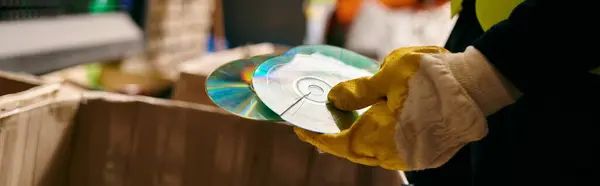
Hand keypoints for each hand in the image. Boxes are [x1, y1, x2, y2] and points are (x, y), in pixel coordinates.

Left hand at [294, 46, 508, 169]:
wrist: (478, 86)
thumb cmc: (434, 76)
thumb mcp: (390, 74)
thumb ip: (359, 90)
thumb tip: (335, 99)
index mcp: (382, 135)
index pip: (339, 143)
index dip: (318, 138)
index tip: (302, 130)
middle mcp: (395, 153)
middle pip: (356, 152)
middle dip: (337, 141)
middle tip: (321, 128)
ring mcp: (414, 158)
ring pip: (375, 155)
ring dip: (360, 142)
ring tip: (348, 126)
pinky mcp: (428, 156)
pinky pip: (395, 154)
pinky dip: (380, 143)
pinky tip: (377, 129)